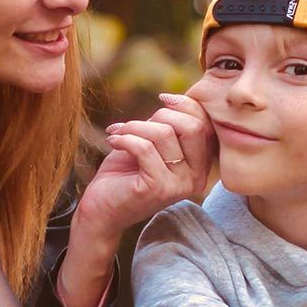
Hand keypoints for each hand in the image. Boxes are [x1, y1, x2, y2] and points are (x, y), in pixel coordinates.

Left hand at [76, 92, 215, 240]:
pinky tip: (113, 141)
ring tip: (119, 133)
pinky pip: (144, 148)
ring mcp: (179, 185)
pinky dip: (125, 138)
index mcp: (200, 166)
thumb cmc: (125, 172)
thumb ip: (167, 125)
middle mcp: (196, 178)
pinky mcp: (157, 188)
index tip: (161, 99)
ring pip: (164, 134)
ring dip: (134, 127)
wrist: (101, 208)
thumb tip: (171, 97)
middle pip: (193, 127)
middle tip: (136, 125)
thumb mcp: (151, 143)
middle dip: (161, 115)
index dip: (185, 104)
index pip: (205, 124)